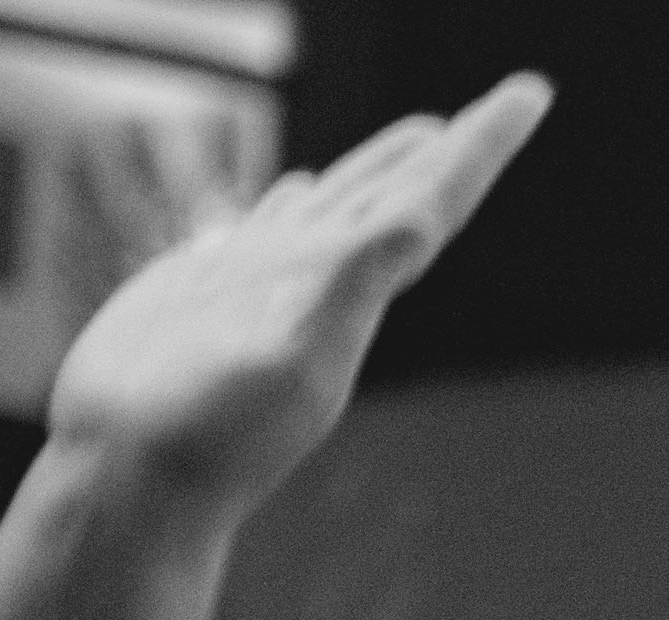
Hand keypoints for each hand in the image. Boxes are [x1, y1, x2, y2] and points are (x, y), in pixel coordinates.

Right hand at [44, 73, 552, 518]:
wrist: (135, 477)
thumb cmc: (209, 431)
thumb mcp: (291, 356)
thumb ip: (352, 288)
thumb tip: (413, 227)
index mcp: (354, 291)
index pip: (433, 202)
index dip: (483, 146)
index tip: (533, 94)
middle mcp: (325, 284)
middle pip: (404, 195)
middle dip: (454, 150)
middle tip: (507, 107)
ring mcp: (272, 284)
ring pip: (346, 208)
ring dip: (386, 168)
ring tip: (425, 132)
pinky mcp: (218, 289)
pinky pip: (273, 230)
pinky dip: (298, 204)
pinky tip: (306, 188)